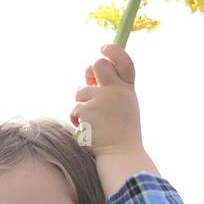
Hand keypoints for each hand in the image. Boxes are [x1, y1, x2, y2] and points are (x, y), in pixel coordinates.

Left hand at [69, 44, 144, 158]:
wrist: (120, 154)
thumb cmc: (121, 134)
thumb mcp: (124, 107)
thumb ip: (112, 92)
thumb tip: (89, 79)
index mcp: (128, 89)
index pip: (124, 62)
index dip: (113, 51)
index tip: (103, 48)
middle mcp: (116, 90)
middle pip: (98, 65)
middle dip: (89, 71)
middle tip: (88, 82)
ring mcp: (102, 99)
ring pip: (81, 91)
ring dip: (81, 105)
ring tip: (92, 122)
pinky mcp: (88, 110)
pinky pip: (75, 108)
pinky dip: (77, 119)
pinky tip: (88, 130)